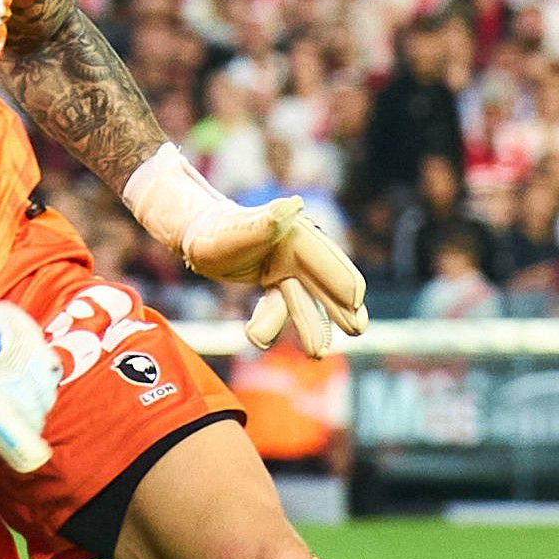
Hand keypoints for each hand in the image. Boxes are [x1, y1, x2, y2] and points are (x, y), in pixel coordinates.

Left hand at [181, 197, 371, 355]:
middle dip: (340, 306)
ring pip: (304, 301)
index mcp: (296, 235)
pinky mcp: (275, 283)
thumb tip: (293, 205)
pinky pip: (280, 307)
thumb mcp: (237, 230)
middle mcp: (298, 253)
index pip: (325, 259)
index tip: (355, 300)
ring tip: (318, 353)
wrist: (199, 234)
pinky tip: (256, 336)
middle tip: (359, 329)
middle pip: (324, 283)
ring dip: (312, 326)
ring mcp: (287, 270)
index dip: (341, 279)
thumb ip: (264, 223)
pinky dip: (272, 322)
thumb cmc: (218, 232)